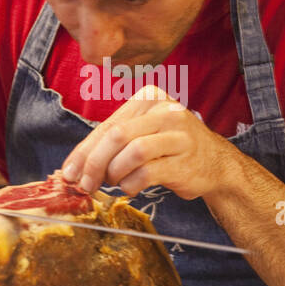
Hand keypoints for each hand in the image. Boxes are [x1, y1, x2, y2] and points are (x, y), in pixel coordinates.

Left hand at [61, 85, 229, 200]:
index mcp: (149, 98)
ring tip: (113, 182)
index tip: (69, 173)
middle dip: (94, 163)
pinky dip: (132, 184)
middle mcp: (166, 110)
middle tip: (85, 185)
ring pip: (133, 152)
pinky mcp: (185, 160)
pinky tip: (131, 187)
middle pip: (117, 135)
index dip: (84, 151)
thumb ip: (110, 145)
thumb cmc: (170, 148)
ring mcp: (179, 135)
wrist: (215, 163)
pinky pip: (148, 172)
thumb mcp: (142, 134)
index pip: (108, 124)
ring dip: (114, 173)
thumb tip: (73, 168)